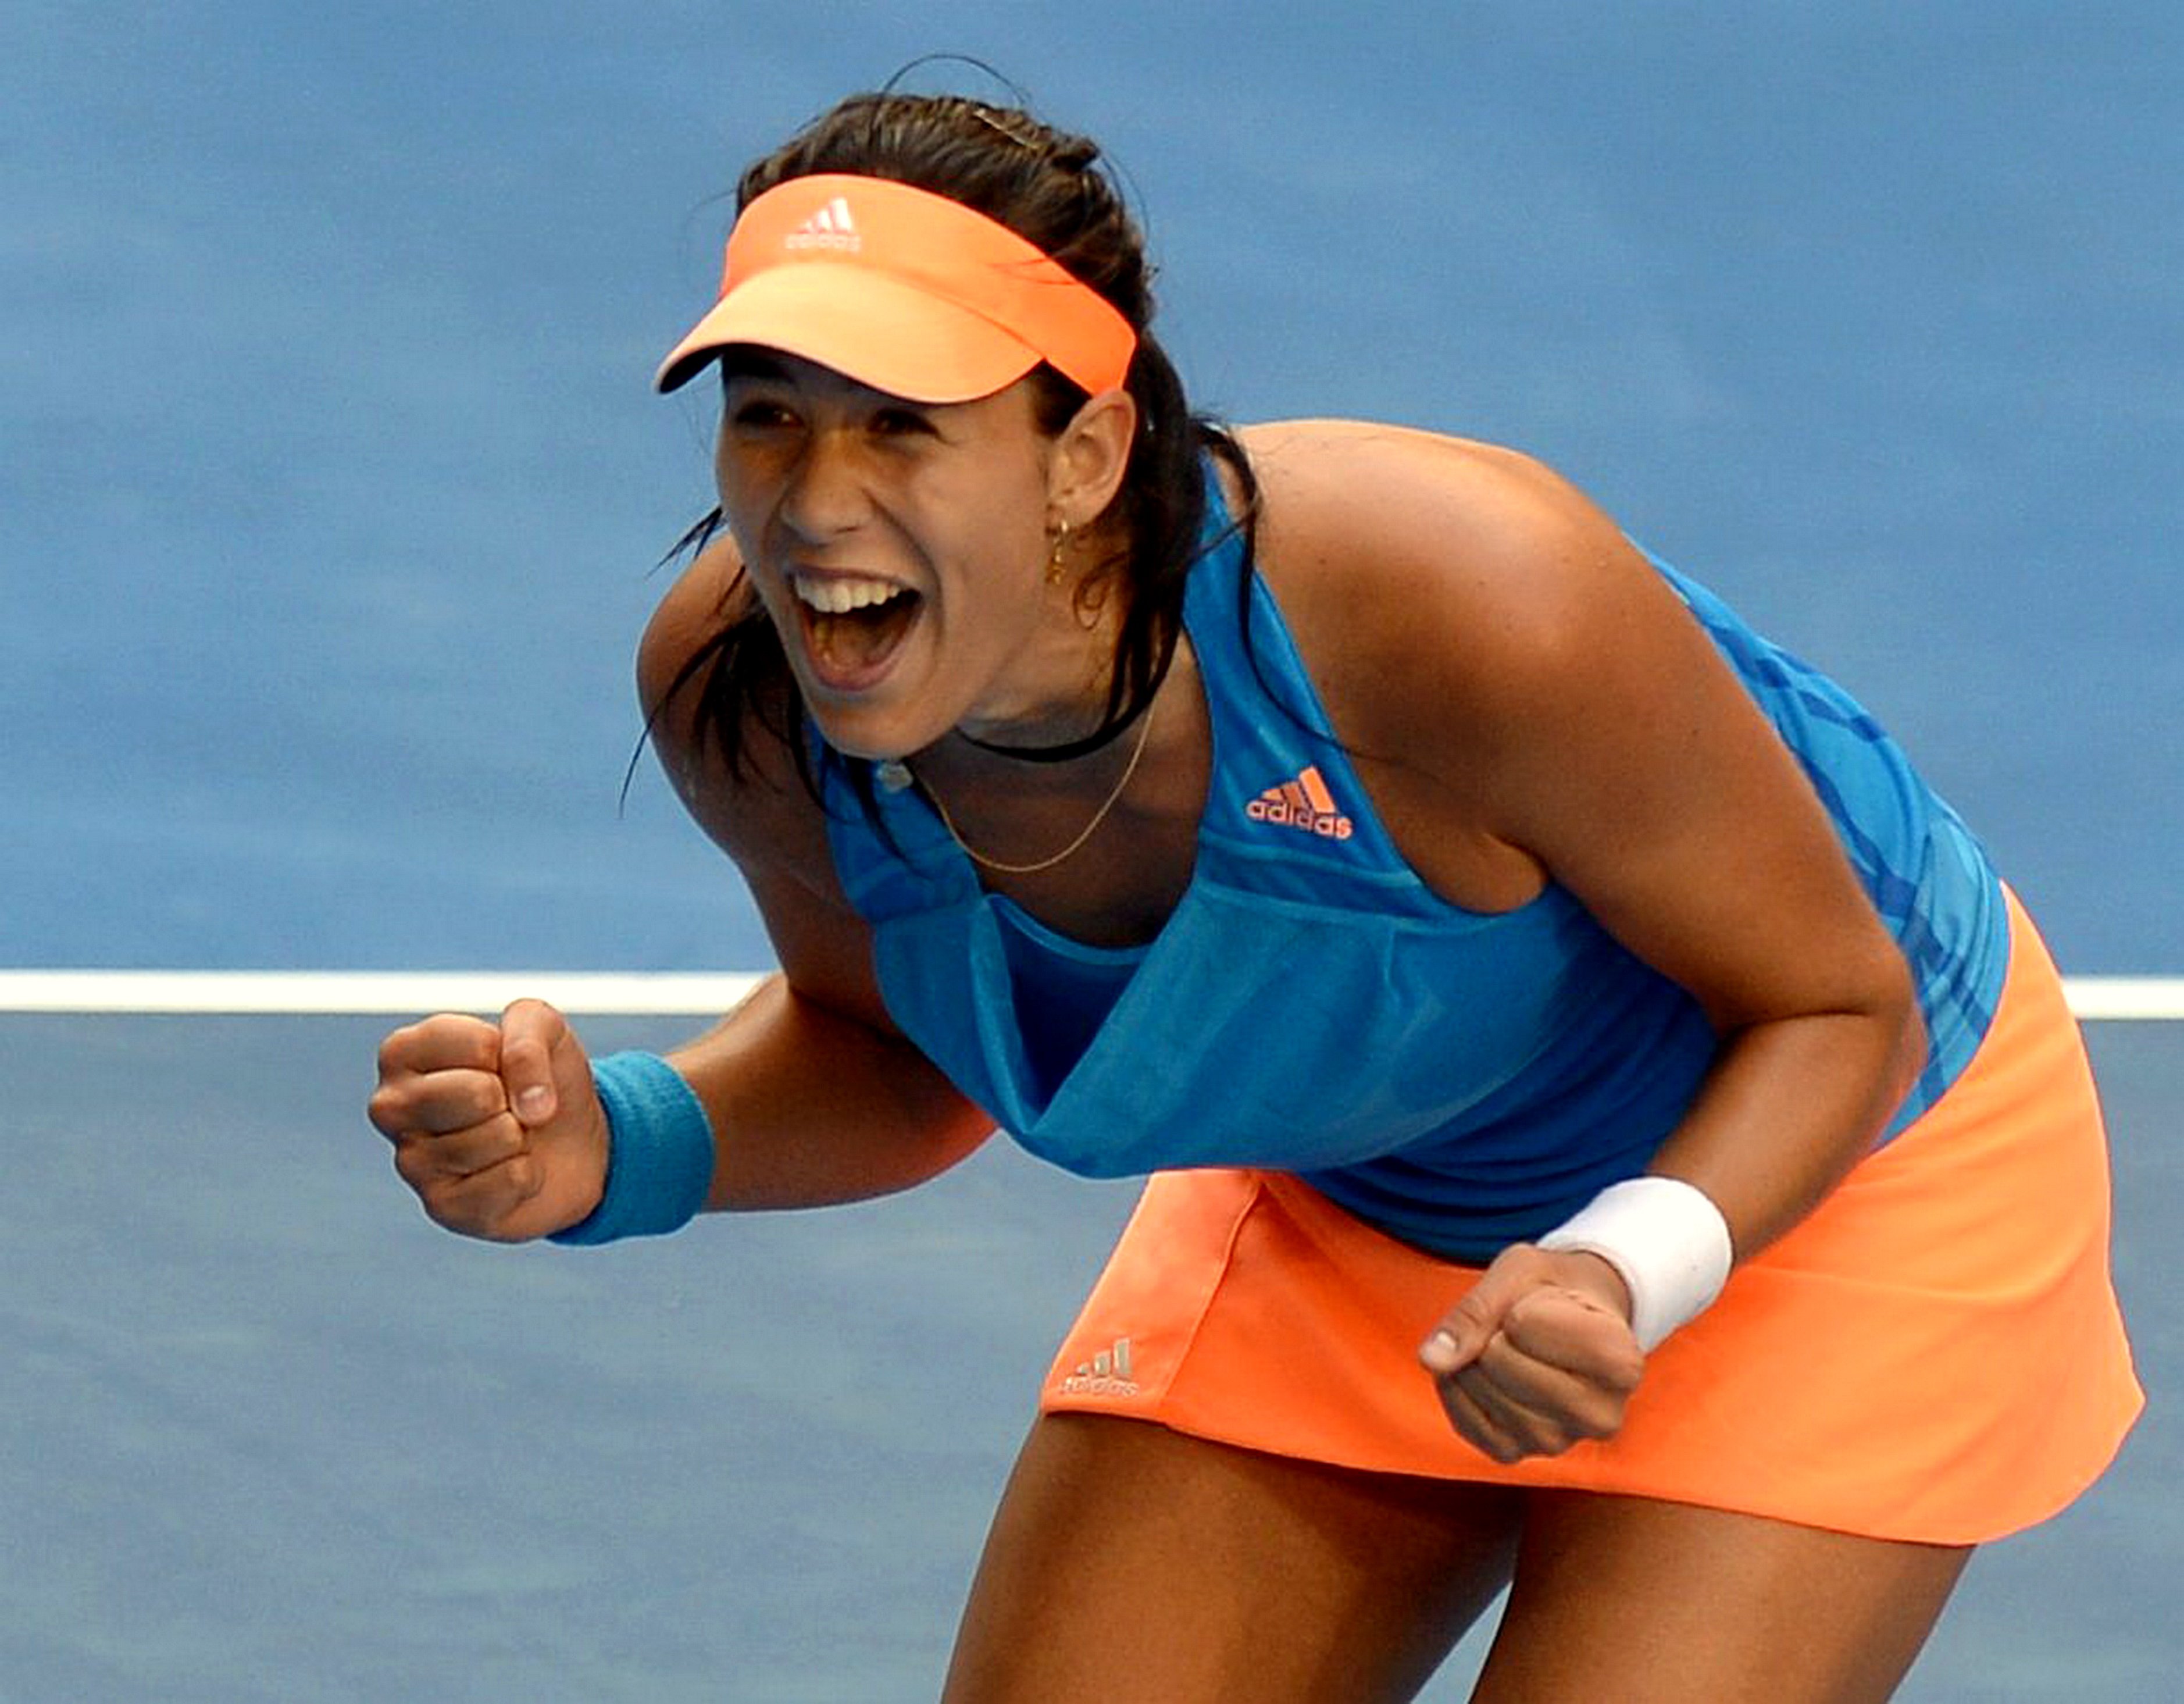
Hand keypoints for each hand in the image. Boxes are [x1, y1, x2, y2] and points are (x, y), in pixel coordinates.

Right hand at [368, 999, 606, 1242]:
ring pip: (499, 1137)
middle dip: (512, 1097)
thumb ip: (529, 1037)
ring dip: (521, 1136)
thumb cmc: (539, 1079)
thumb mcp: (544, 1030)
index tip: (498, 1063)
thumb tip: (530, 1106)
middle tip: (505, 1105)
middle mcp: (391, 1108)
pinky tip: (511, 1170)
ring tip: (509, 1138)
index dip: (506, 1052)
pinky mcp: (442, 1207)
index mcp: (401, 1053)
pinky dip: (529, 1173)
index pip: (472, 1043)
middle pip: (477, 1093)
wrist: (569, 1144)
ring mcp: (410, 1162)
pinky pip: (511, 1179)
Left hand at [1417, 1244, 1645, 1462]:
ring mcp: (1560, 1442)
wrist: (1569, 1318)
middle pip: (1500, 1363)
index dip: (1516, 1305)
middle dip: (1490, 1333)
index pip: (1525, 1327)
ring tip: (1502, 1346)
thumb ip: (1476, 1309)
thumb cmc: (1552, 1289)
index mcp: (1622, 1362)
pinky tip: (1478, 1370)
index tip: (1544, 1306)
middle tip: (1518, 1328)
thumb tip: (1431, 1360)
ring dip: (1472, 1360)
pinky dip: (1457, 1388)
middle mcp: (1601, 1415)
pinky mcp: (1519, 1454)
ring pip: (1483, 1395)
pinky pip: (1466, 1423)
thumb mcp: (1520, 1272)